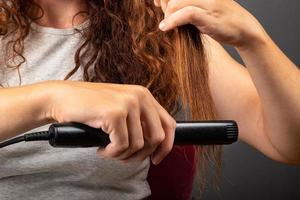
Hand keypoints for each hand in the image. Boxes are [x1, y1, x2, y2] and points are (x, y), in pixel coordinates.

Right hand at [45, 80, 175, 164]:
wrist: (61, 98)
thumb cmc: (89, 106)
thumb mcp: (120, 108)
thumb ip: (138, 121)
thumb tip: (153, 145)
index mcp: (144, 95)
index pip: (169, 124)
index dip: (166, 146)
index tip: (156, 158)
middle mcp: (140, 97)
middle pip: (157, 138)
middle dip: (142, 155)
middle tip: (124, 157)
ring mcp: (128, 104)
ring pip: (138, 145)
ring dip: (122, 154)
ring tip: (109, 149)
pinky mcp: (115, 113)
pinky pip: (121, 146)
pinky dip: (111, 153)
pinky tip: (102, 148)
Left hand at [154, 0, 266, 47]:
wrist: (243, 29)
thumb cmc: (221, 19)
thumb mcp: (203, 8)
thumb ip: (187, 4)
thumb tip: (165, 5)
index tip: (156, 3)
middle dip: (163, 5)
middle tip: (162, 17)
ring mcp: (207, 1)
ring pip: (176, 3)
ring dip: (166, 15)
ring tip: (165, 25)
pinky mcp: (208, 14)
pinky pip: (185, 13)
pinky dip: (172, 21)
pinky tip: (165, 28)